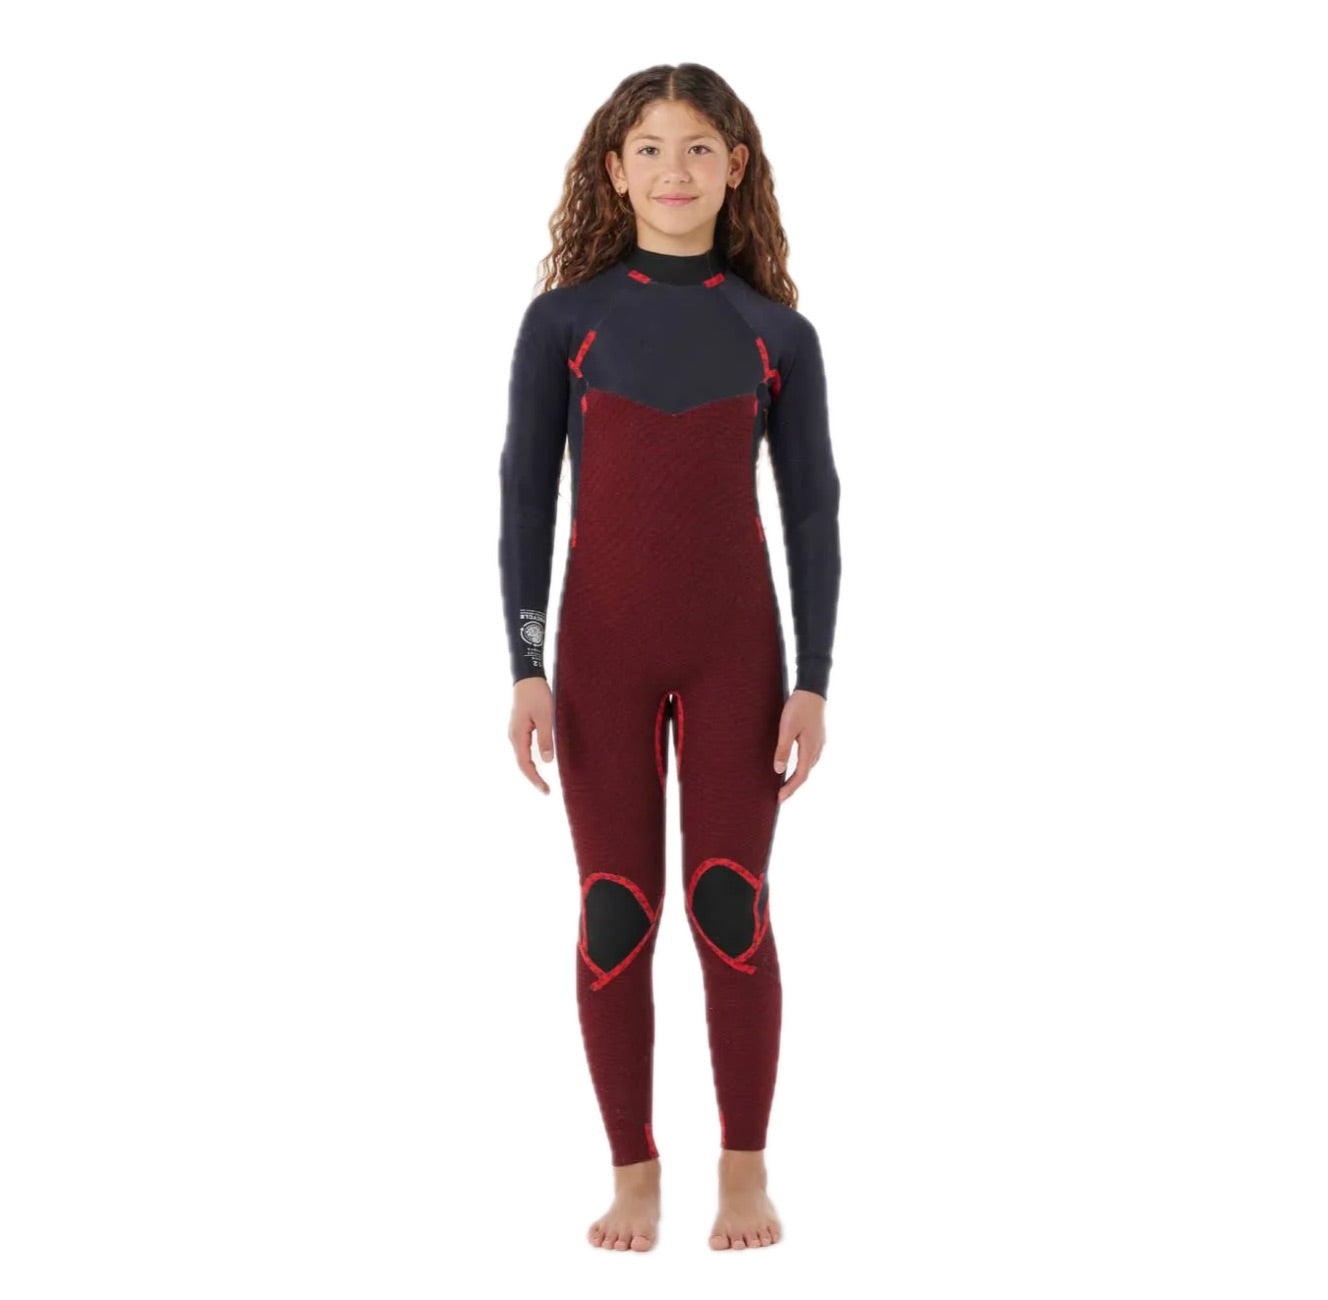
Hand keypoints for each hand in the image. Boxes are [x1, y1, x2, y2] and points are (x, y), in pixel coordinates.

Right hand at [509, 676, 554, 793]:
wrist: (527, 677)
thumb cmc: (537, 695)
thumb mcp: (546, 717)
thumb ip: (546, 739)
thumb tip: (547, 761)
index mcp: (518, 735)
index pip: (525, 764)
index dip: (535, 779)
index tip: (545, 790)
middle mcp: (513, 736)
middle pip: (522, 763)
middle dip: (533, 778)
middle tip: (546, 790)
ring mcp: (515, 732)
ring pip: (522, 756)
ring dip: (531, 770)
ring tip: (542, 781)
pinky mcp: (519, 728)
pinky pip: (524, 749)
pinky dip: (530, 759)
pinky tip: (539, 763)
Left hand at [774, 689, 825, 802]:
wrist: (812, 689)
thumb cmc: (799, 707)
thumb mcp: (787, 728)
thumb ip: (783, 749)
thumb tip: (779, 770)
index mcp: (810, 749)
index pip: (800, 776)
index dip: (790, 789)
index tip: (779, 799)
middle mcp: (817, 749)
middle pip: (805, 773)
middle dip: (793, 786)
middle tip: (779, 795)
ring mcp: (819, 743)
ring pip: (808, 766)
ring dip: (797, 776)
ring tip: (785, 783)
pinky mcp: (817, 736)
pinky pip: (809, 757)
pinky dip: (801, 765)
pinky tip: (794, 764)